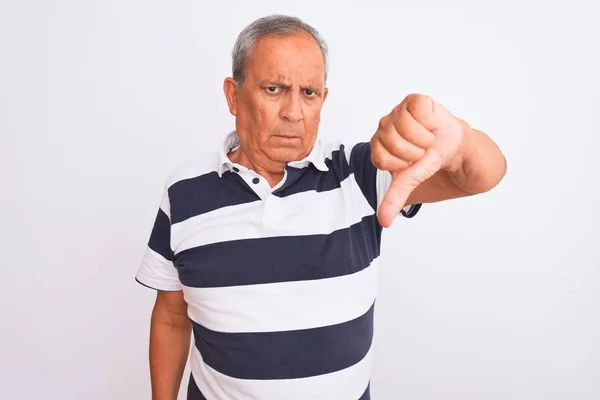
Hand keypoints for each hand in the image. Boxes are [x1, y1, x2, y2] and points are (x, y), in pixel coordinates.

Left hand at [370, 94, 465, 226]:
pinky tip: (431, 124)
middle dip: (415, 152)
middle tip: (421, 151)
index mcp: (378, 145)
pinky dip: (430, 122)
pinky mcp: (413, 100)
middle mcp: (384, 126)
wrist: (452, 146)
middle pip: (393, 142)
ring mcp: (398, 111)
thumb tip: (384, 222)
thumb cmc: (427, 160)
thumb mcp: (410, 179)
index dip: (401, 164)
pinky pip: (418, 111)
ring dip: (424, 138)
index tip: (410, 163)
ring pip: (406, 126)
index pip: (381, 158)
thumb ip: (394, 197)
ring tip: (428, 139)